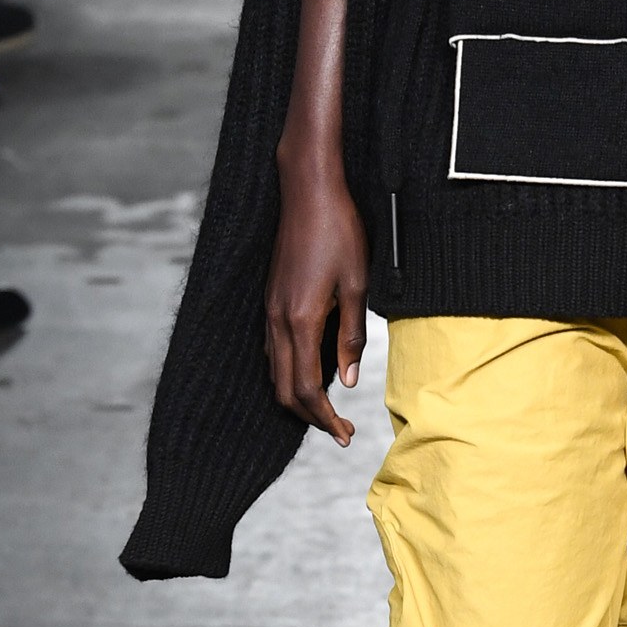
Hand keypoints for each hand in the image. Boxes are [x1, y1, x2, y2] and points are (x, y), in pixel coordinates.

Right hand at [265, 152, 369, 444]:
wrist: (307, 192)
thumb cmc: (338, 232)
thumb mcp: (356, 285)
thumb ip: (351, 337)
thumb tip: (348, 382)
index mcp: (300, 321)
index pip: (306, 388)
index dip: (325, 418)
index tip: (345, 435)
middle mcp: (277, 321)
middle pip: (283, 389)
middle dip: (310, 417)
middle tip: (340, 431)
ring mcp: (269, 310)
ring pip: (275, 371)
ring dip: (299, 396)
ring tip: (329, 410)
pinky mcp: (271, 300)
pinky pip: (274, 350)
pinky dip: (291, 372)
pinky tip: (315, 372)